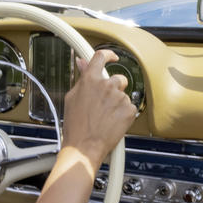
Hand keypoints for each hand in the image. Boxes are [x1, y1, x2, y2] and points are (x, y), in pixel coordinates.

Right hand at [60, 49, 136, 164]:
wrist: (84, 147)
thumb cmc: (75, 126)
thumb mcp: (72, 98)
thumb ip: (81, 78)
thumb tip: (83, 63)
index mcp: (90, 80)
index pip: (101, 56)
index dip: (108, 55)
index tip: (112, 57)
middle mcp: (106, 85)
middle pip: (117, 78)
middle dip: (114, 88)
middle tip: (104, 104)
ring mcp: (119, 97)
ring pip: (123, 95)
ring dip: (118, 103)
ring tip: (106, 117)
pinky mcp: (129, 109)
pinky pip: (130, 107)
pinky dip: (124, 114)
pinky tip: (113, 123)